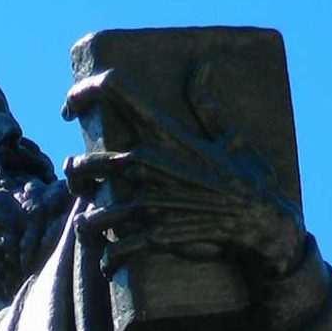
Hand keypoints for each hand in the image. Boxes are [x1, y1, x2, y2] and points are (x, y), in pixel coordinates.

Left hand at [65, 62, 305, 281]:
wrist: (262, 225)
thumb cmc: (248, 180)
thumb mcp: (230, 137)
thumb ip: (206, 105)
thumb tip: (199, 69)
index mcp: (165, 134)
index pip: (115, 92)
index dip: (83, 92)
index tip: (69, 108)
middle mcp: (149, 164)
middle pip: (87, 162)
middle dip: (74, 173)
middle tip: (77, 180)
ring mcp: (150, 202)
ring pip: (92, 215)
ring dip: (86, 225)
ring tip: (88, 227)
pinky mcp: (156, 236)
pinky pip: (115, 250)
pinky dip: (107, 260)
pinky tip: (108, 262)